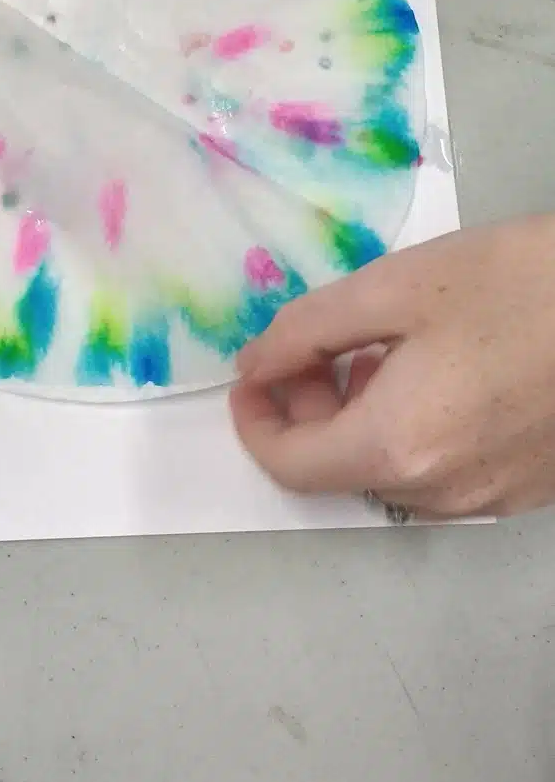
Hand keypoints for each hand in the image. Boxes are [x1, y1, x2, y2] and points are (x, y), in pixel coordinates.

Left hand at [231, 216, 554, 516]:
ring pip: (391, 472)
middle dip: (310, 410)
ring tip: (382, 348)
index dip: (254, 421)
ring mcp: (490, 498)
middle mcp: (440, 492)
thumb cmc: (522, 284)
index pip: (291, 466)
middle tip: (320, 346)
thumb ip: (310, 329)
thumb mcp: (398, 285)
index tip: (253, 374)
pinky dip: (413, 431)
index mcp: (398, 445)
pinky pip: (442, 471)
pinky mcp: (528, 488)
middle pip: (339, 472)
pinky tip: (438, 371)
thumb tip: (256, 364)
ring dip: (362, 419)